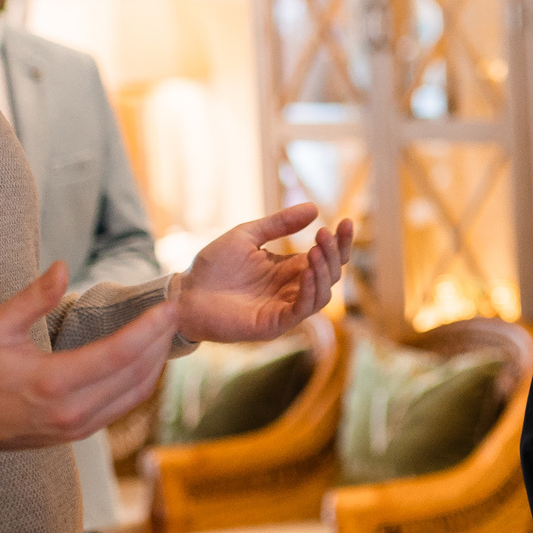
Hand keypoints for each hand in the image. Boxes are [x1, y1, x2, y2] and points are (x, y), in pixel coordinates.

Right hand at [0, 263, 176, 449]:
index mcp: (52, 382)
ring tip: (167, 330)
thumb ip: (32, 297)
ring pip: (136, 394)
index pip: (118, 354)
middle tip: (178, 310)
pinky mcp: (80, 434)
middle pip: (136, 374)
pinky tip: (148, 357)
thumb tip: (62, 267)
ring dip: (157, 361)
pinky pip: (124, 406)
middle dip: (161, 340)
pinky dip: (143, 380)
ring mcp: (78, 427)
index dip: (150, 328)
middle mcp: (72, 410)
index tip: (171, 306)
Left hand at [175, 204, 354, 343]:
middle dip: (334, 254)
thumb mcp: (248, 235)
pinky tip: (306, 268)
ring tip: (316, 249)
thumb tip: (314, 208)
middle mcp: (292, 290)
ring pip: (322, 294)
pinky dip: (309, 290)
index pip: (325, 258)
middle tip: (325, 234)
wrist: (185, 292)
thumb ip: (279, 224)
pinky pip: (302, 309)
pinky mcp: (274, 324)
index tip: (347, 221)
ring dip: (324, 271)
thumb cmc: (213, 266)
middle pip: (330, 275)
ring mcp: (285, 309)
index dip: (340, 243)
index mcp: (288, 270)